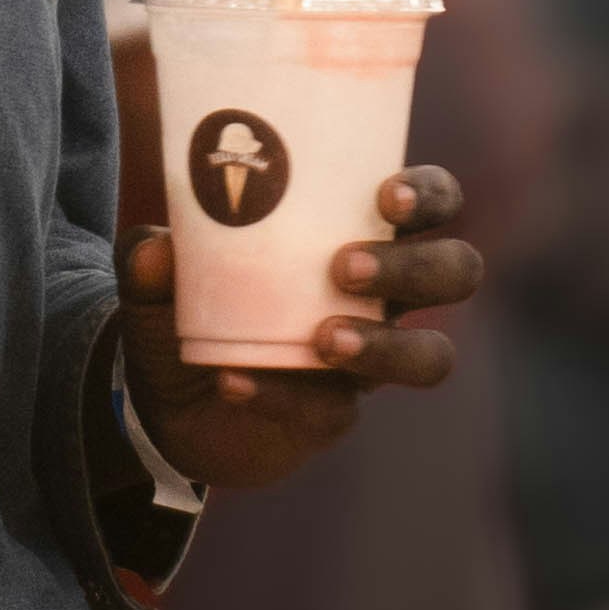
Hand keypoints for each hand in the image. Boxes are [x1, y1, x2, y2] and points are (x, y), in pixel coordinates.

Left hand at [117, 167, 481, 493]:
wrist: (167, 396)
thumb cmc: (190, 303)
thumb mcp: (158, 272)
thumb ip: (151, 255)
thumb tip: (157, 249)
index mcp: (361, 232)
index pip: (434, 201)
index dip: (429, 194)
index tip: (385, 195)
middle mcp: (384, 296)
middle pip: (457, 271)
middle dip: (416, 266)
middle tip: (344, 266)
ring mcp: (368, 360)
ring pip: (431, 357)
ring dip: (386, 344)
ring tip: (324, 339)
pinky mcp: (334, 415)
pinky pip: (333, 411)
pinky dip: (281, 395)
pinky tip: (234, 380)